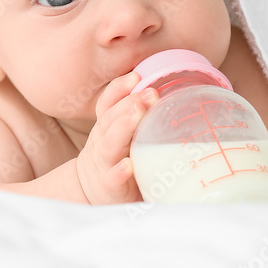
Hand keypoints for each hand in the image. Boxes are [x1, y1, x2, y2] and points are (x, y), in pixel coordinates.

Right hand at [75, 71, 157, 204]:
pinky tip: (128, 166)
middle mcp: (103, 141)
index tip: (136, 75)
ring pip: (110, 144)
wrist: (89, 192)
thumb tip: (178, 93)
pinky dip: (119, 171)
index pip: (108, 103)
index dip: (119, 88)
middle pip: (111, 118)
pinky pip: (112, 179)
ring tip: (138, 114)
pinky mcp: (110, 188)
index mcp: (107, 126)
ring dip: (124, 127)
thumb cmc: (115, 157)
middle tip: (151, 93)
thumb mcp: (121, 135)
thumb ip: (139, 116)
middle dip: (130, 103)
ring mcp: (105, 164)